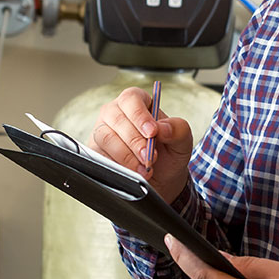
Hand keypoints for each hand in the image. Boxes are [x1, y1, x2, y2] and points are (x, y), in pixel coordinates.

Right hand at [89, 87, 193, 202]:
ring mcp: (103, 131)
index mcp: (137, 102)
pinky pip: (99, 155)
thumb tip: (162, 128)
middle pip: (116, 118)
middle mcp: (116, 113)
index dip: (140, 115)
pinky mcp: (96, 151)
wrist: (160, 179)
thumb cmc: (168, 152)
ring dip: (126, 156)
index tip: (152, 132)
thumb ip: (178, 129)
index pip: (131, 99)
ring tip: (144, 169)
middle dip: (134, 140)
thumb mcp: (182, 140)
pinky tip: (132, 173)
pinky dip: (117, 166)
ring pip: (106, 137)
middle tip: (150, 157)